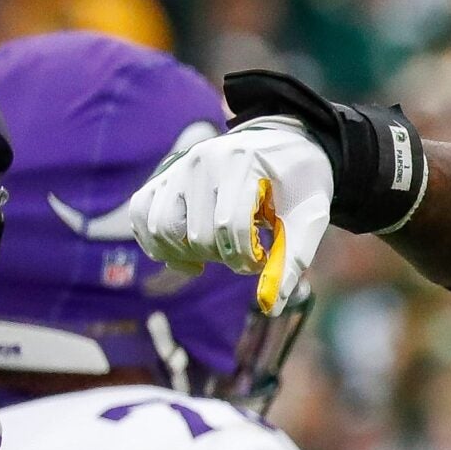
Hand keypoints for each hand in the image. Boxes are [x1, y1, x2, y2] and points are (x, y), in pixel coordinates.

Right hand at [131, 116, 335, 312]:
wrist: (283, 141)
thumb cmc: (300, 181)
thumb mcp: (310, 215)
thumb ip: (293, 259)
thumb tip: (270, 307)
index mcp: (241, 163)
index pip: (230, 228)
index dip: (246, 259)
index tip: (262, 260)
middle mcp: (202, 161)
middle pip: (197, 235)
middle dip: (223, 258)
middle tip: (245, 253)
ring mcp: (178, 167)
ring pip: (161, 228)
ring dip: (188, 254)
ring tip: (215, 253)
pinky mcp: (163, 177)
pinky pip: (140, 214)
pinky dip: (155, 243)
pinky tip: (184, 254)